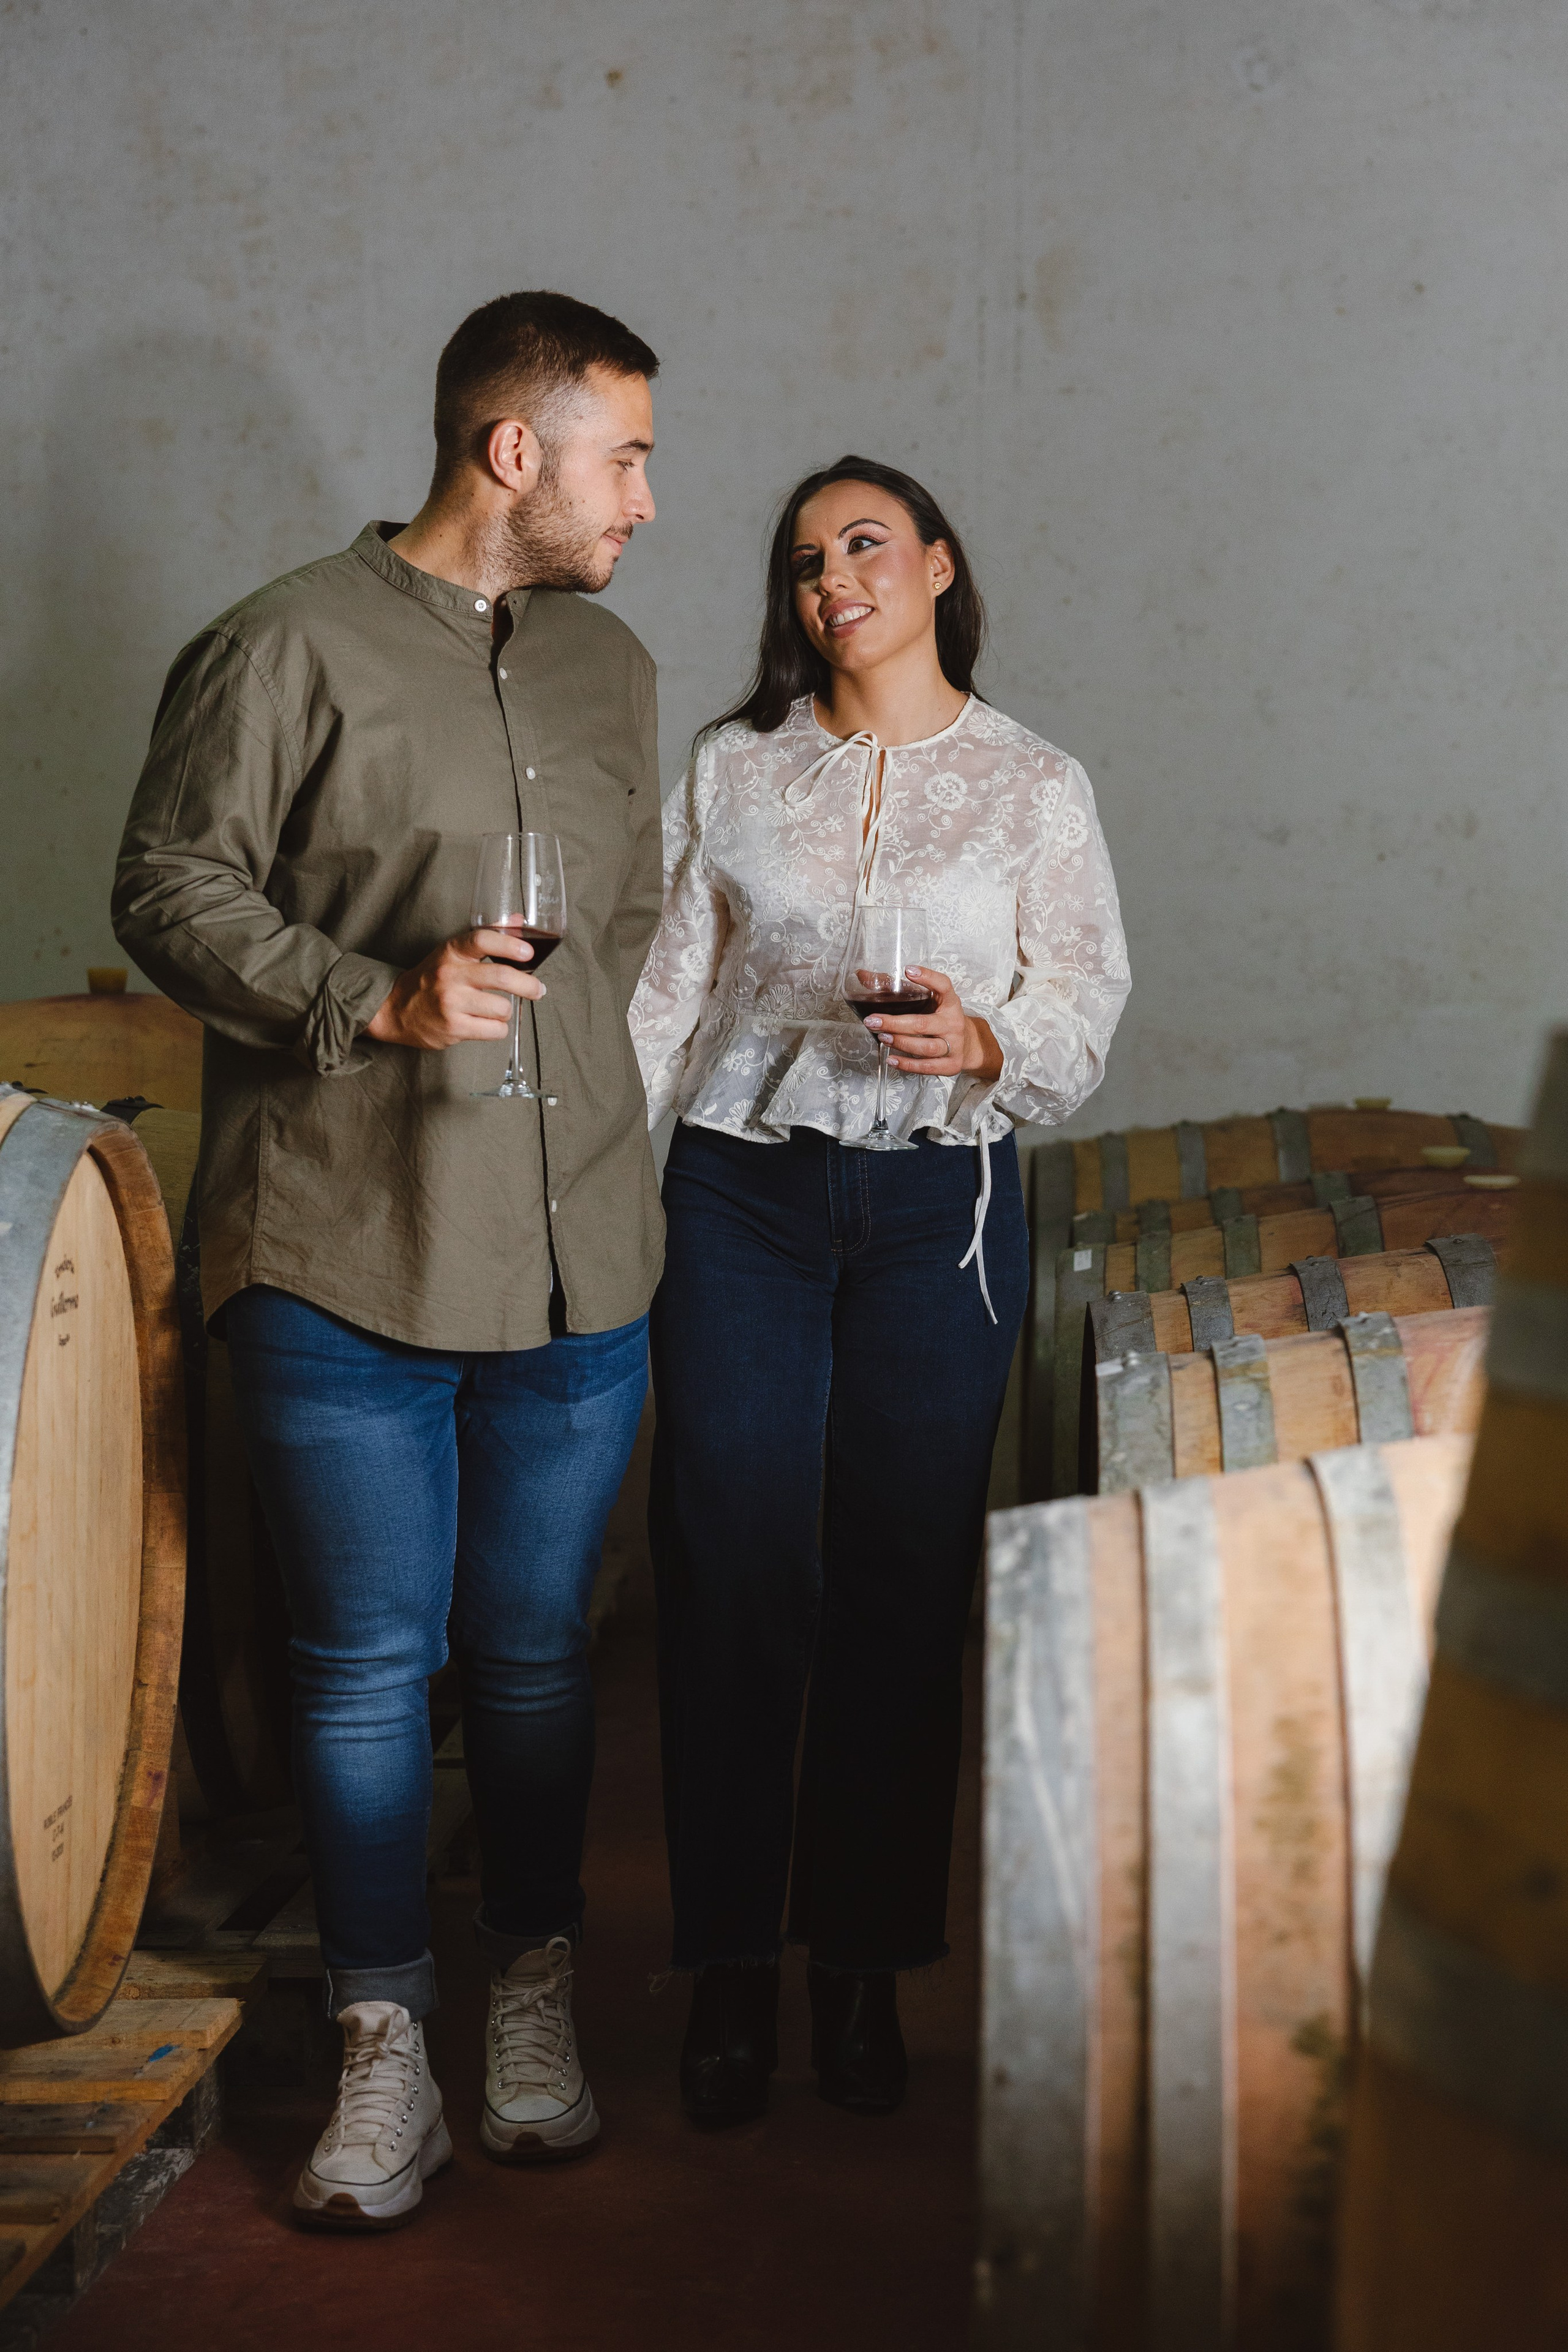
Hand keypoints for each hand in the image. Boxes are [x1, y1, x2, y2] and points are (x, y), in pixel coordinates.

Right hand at [366, 928, 545, 1049]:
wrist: (395, 1009)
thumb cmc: (431, 978)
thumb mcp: (453, 953)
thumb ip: (487, 936)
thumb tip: (518, 921)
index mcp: (451, 952)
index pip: (482, 940)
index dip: (510, 944)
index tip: (528, 952)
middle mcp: (450, 975)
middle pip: (501, 977)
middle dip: (528, 985)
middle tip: (538, 990)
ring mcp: (451, 1003)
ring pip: (502, 1008)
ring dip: (506, 1011)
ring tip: (497, 1010)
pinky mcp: (453, 1028)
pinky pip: (494, 1030)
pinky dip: (498, 1028)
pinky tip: (488, 1024)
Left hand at [864, 965, 1002, 1082]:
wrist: (968, 1044)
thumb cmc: (941, 1018)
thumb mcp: (929, 1000)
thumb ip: (899, 988)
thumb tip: (862, 975)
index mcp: (950, 1002)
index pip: (943, 985)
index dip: (928, 977)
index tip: (908, 971)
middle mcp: (954, 1022)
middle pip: (923, 1023)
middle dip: (895, 1023)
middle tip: (873, 1020)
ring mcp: (955, 1045)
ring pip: (925, 1047)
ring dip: (901, 1043)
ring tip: (882, 1037)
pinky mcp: (951, 1065)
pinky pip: (927, 1067)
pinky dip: (908, 1064)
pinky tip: (892, 1059)